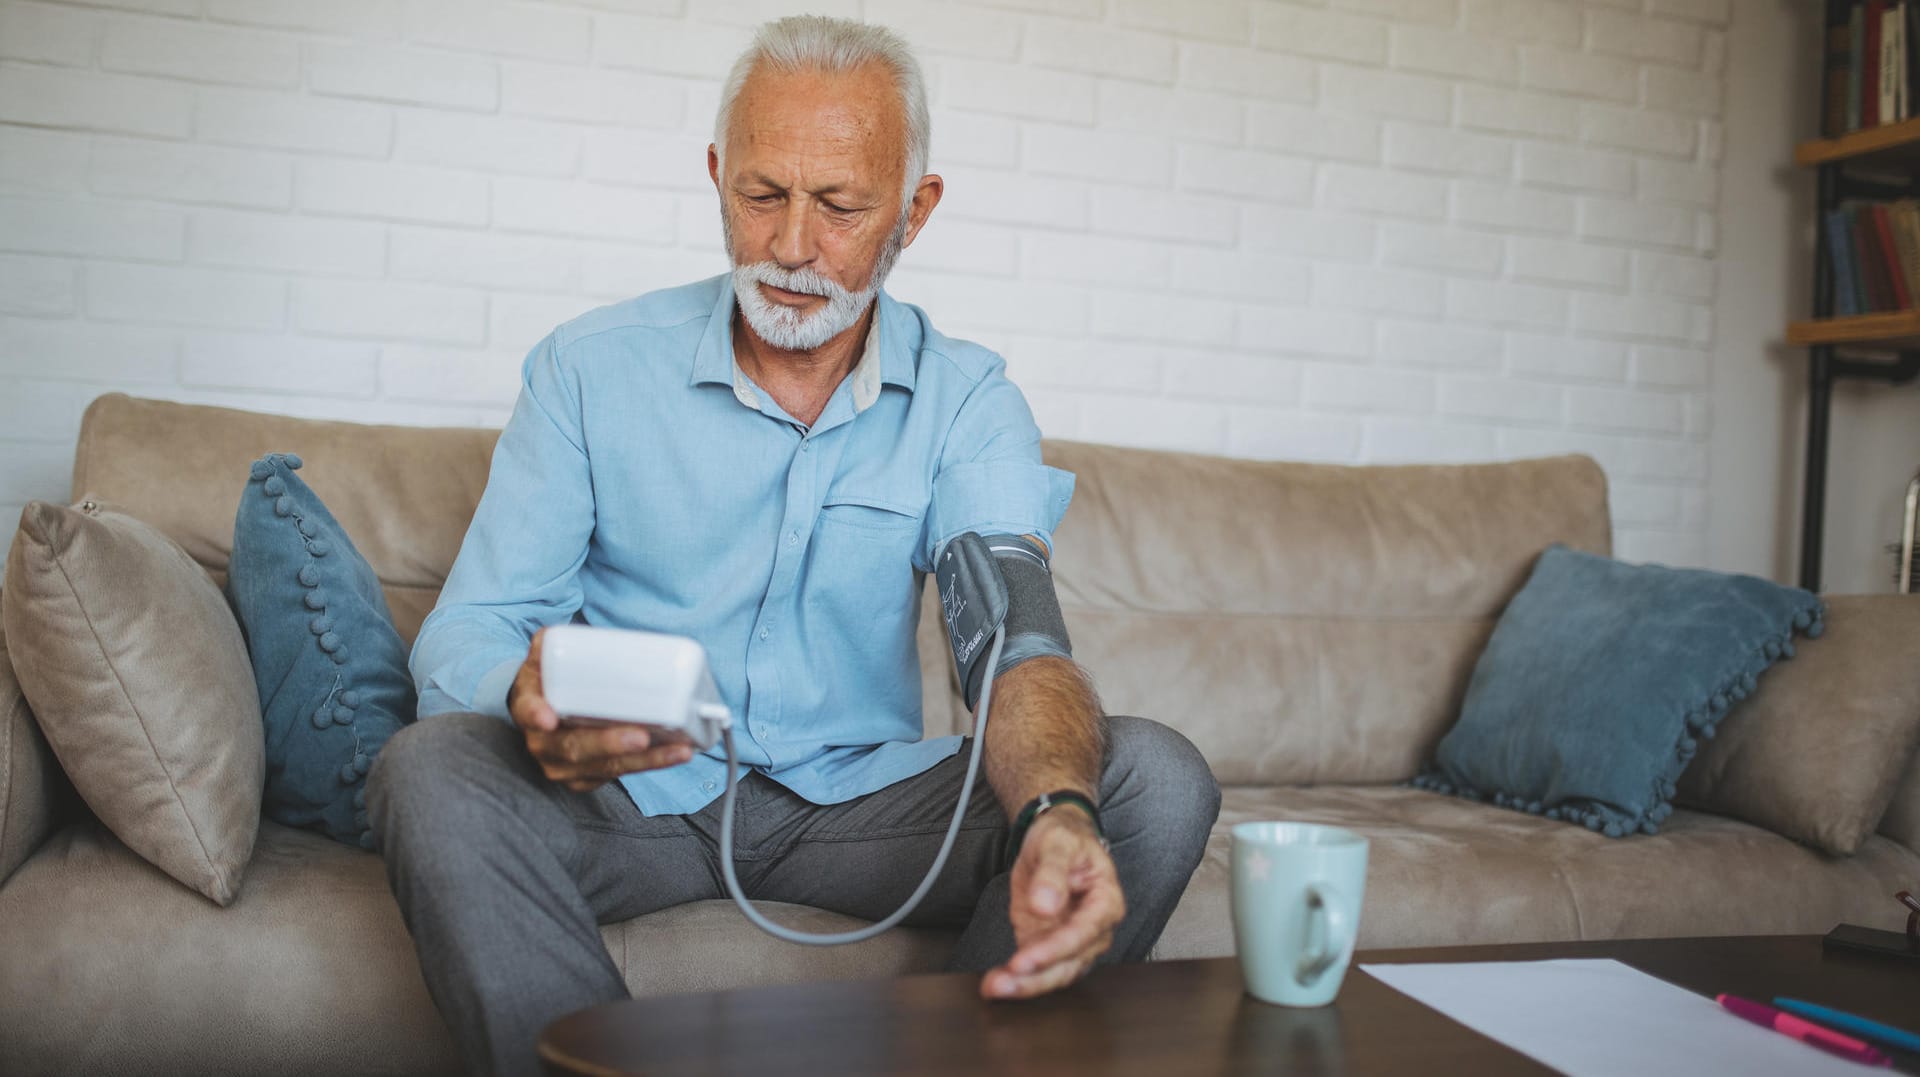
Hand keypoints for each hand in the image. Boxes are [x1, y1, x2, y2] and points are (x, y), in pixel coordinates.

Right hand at [509, 628, 694, 791]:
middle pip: (574, 748)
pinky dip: (647, 765)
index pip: (527, 711)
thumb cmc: (548, 683)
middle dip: (610, 744)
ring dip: (643, 761)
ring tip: (677, 749)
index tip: (549, 718)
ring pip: (603, 767)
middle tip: (642, 736)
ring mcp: (563, 766)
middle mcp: (542, 743)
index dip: (536, 714)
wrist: (542, 713)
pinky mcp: (585, 778)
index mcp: (528, 708)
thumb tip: (558, 635)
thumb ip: (549, 643)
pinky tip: (673, 754)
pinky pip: (617, 775)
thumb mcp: (542, 660)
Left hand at [981, 807, 1123, 999]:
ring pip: (1054, 974)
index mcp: (1106, 902)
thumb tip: (1046, 905)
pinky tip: (995, 982)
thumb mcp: (1057, 843)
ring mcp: (1070, 941)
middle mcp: (1093, 929)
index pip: (1083, 934)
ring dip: (1025, 985)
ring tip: (994, 987)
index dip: (1055, 950)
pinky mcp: (1048, 945)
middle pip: (1070, 964)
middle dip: (1036, 979)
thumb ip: (1052, 872)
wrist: (1054, 841)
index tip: (1025, 960)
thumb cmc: (1065, 838)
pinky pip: (1037, 969)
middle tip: (1003, 985)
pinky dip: (1017, 978)